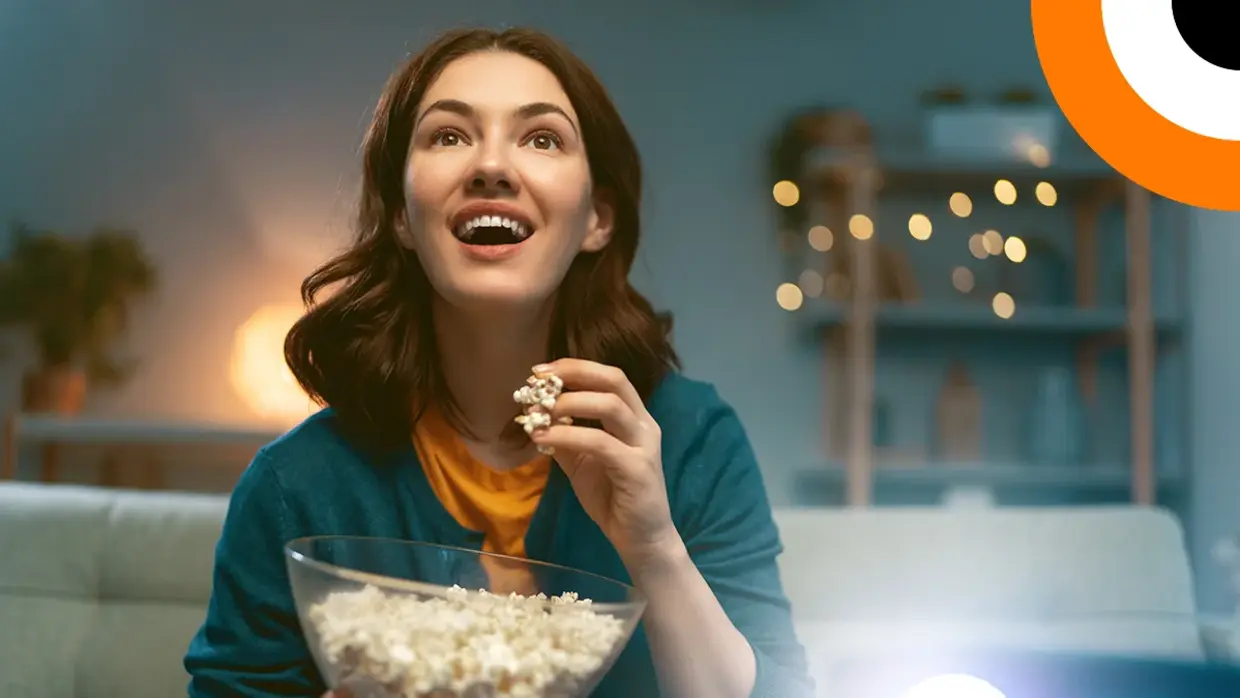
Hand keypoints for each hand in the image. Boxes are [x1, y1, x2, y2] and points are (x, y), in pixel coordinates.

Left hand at [525, 359, 681, 570]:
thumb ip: (565, 437)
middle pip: (614, 380)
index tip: (539, 372)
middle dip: (573, 373)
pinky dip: (568, 436)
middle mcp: (644, 425)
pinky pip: (599, 442)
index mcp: (634, 418)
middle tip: (538, 381)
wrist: (640, 539)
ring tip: (538, 411)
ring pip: (609, 406)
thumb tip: (536, 415)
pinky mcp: (637, 468)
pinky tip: (542, 439)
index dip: (575, 368)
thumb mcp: (581, 462)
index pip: (609, 377)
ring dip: (569, 403)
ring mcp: (643, 445)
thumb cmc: (613, 498)